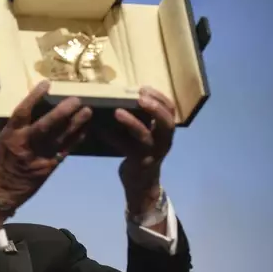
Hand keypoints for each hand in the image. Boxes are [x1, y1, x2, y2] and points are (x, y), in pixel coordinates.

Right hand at [0, 81, 91, 227]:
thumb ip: (7, 124)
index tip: (46, 84)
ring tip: (88, 111)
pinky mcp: (49, 167)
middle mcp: (26, 144)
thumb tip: (20, 107)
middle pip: (47, 125)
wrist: (0, 193)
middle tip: (76, 100)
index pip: (23, 112)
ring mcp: (40, 156)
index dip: (34, 97)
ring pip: (61, 137)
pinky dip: (76, 139)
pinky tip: (85, 129)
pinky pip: (65, 150)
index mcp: (11, 135)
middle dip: (62, 112)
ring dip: (76, 124)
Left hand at [101, 86, 176, 213]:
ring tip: (117, 112)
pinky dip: (113, 138)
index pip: (171, 110)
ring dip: (131, 122)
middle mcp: (164, 142)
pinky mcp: (139, 162)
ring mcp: (152, 153)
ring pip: (145, 136)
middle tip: (140, 97)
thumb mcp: (148, 135)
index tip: (144, 88)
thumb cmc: (142, 153)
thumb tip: (125, 97)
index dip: (160, 97)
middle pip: (167, 122)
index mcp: (166, 132)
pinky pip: (126, 148)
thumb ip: (144, 120)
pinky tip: (101, 130)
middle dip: (155, 107)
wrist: (141, 184)